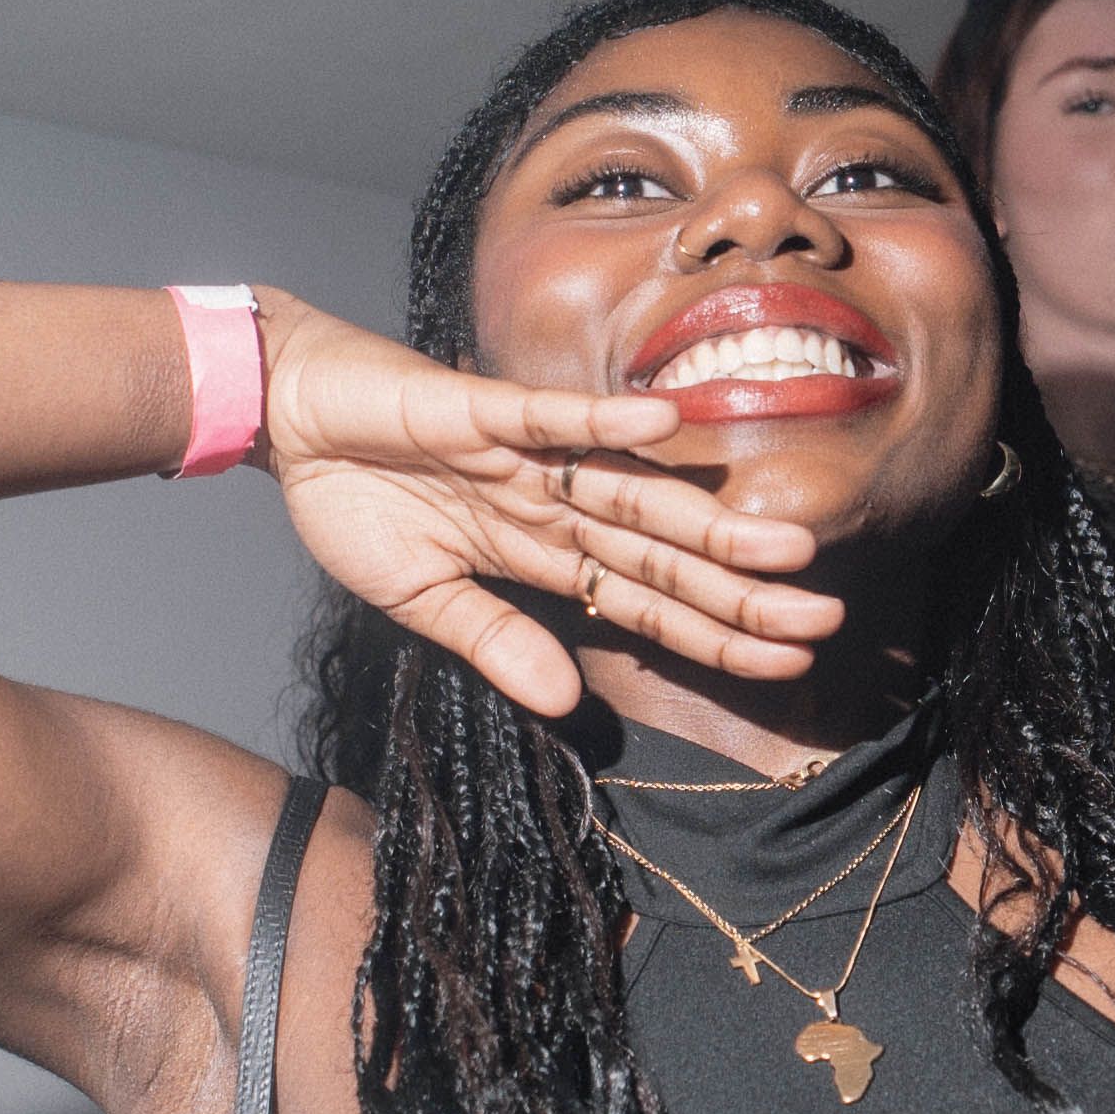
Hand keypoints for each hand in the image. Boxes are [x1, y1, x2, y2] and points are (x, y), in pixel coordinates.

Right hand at [256, 301, 836, 719]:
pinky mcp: (479, 410)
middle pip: (663, 553)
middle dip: (742, 589)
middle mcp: (553, 504)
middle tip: (827, 619)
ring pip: (632, 492)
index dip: (714, 633)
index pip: (645, 603)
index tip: (787, 662)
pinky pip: (551, 416)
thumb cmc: (355, 499)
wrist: (287, 420)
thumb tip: (564, 702)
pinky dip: (605, 421)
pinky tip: (670, 427)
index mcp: (541, 553)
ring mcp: (524, 458)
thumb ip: (493, 642)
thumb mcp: (420, 598)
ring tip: (785, 544)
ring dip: (707, 517)